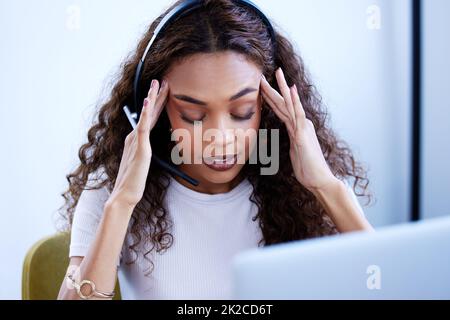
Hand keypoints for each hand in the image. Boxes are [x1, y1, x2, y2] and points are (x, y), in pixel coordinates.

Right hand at [108, 79, 168, 207]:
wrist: (124, 194)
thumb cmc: (133, 181)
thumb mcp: (142, 163)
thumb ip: (144, 152)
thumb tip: (148, 147)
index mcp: (137, 139)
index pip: (150, 118)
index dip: (157, 103)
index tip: (164, 90)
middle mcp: (135, 137)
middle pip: (149, 113)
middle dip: (156, 95)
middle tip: (162, 80)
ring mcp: (137, 141)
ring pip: (146, 116)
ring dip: (152, 98)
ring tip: (157, 84)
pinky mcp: (140, 148)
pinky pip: (143, 128)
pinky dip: (146, 114)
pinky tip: (149, 102)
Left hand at [260, 68, 336, 192]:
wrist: (319, 180)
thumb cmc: (308, 169)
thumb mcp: (296, 153)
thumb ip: (294, 144)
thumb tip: (291, 142)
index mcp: (296, 128)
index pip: (280, 110)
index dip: (270, 99)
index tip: (261, 88)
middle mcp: (300, 124)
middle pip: (282, 103)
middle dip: (271, 89)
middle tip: (261, 75)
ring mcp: (302, 127)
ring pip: (289, 103)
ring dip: (282, 87)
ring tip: (277, 72)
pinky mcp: (302, 134)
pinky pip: (297, 114)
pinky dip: (294, 101)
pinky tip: (291, 89)